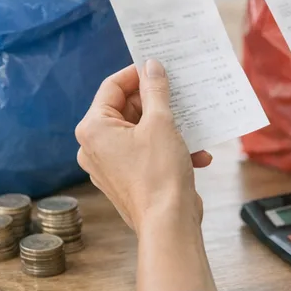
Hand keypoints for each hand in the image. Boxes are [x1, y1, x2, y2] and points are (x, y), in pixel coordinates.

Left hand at [75, 60, 210, 231]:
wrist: (169, 224)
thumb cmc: (160, 173)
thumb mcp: (161, 122)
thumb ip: (155, 90)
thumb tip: (151, 66)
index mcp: (93, 129)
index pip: (112, 86)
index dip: (138, 73)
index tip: (160, 67)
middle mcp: (95, 146)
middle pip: (126, 108)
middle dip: (158, 103)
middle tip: (182, 94)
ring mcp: (110, 165)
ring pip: (140, 131)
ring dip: (169, 127)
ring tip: (193, 126)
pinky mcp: (127, 178)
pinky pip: (146, 152)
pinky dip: (169, 148)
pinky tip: (197, 154)